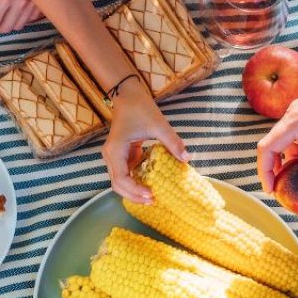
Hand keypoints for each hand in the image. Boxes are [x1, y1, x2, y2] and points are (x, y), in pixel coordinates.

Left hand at [0, 0, 42, 33]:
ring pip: (19, 25)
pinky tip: (15, 12)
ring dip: (8, 24)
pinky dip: (22, 18)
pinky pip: (31, 17)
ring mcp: (32, 2)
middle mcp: (19, 3)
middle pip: (5, 28)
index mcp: (2, 0)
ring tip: (1, 17)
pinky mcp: (39, 1)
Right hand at [104, 80, 187, 203]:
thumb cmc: (140, 108)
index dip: (134, 190)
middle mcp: (110, 156)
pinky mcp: (121, 157)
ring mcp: (114, 157)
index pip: (121, 178)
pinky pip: (126, 175)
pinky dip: (136, 182)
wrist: (128, 96)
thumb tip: (186, 158)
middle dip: (133, 195)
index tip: (151, 195)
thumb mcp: (159, 124)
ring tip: (152, 197)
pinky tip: (149, 186)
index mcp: (115, 150)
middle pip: (117, 185)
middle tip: (153, 201)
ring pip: (120, 182)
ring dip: (134, 191)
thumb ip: (172, 142)